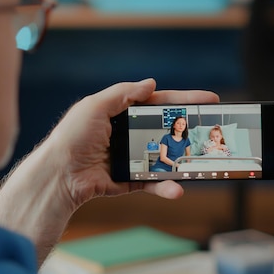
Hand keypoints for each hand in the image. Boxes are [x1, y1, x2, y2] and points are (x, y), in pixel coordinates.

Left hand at [43, 78, 218, 212]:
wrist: (59, 175)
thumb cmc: (73, 137)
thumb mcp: (95, 106)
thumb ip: (123, 94)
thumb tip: (151, 84)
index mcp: (119, 113)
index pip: (157, 103)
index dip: (182, 101)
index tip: (209, 99)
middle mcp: (126, 134)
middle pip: (165, 129)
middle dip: (190, 130)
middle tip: (214, 131)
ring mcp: (129, 158)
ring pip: (163, 157)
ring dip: (183, 161)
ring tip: (202, 163)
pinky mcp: (128, 181)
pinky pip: (152, 182)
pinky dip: (166, 187)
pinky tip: (177, 189)